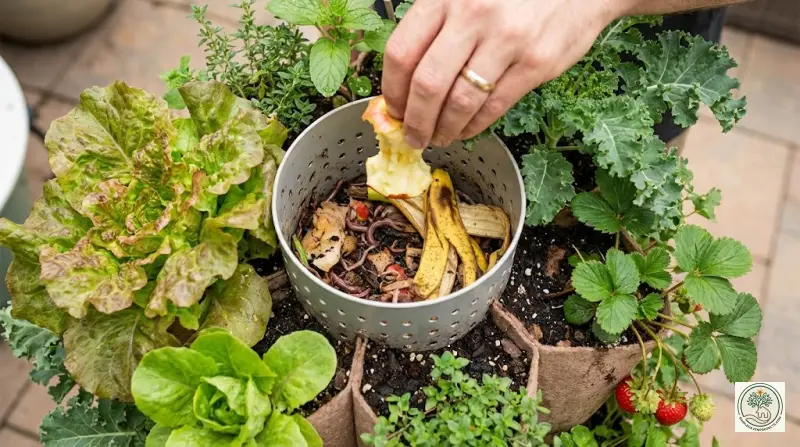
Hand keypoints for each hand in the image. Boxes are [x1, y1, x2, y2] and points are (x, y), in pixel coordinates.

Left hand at [381, 0, 621, 147]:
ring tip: (438, 137)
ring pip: (459, 102)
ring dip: (443, 129)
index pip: (402, 52)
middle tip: (413, 135)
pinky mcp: (534, 63)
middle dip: (414, 120)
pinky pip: (493, 107)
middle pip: (427, 84)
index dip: (391, 89)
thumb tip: (407, 82)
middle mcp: (472, 15)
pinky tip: (465, 129)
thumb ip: (438, 27)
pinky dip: (473, 126)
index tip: (392, 108)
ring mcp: (506, 40)